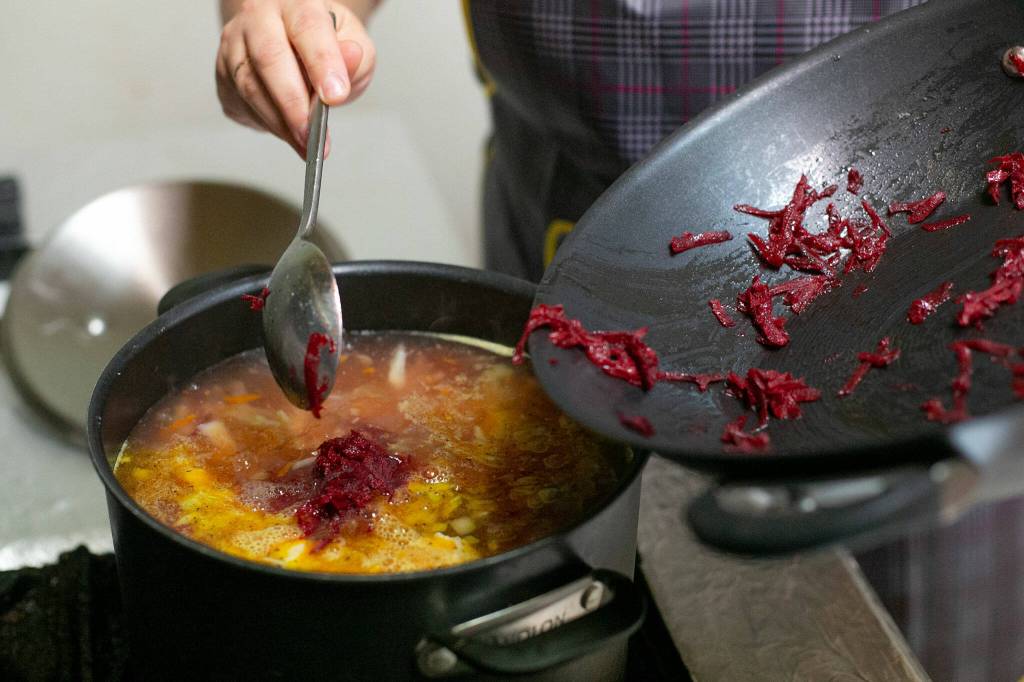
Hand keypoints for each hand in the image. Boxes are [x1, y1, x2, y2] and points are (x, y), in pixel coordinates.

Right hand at [216, 1, 375, 156]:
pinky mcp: (223, 72)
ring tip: (306, 144)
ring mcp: (234, 44)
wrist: (296, 44)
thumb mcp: (354, 44)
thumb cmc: (325, 44)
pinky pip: (241, 103)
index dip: (321, 63)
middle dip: (293, 103)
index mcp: (295, 2)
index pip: (307, 27)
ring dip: (280, 122)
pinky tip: (288, 134)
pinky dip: (267, 124)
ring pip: (250, 86)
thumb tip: (350, 59)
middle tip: (312, 134)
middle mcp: (258, 17)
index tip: (335, 96)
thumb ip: (357, 56)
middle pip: (269, 58)